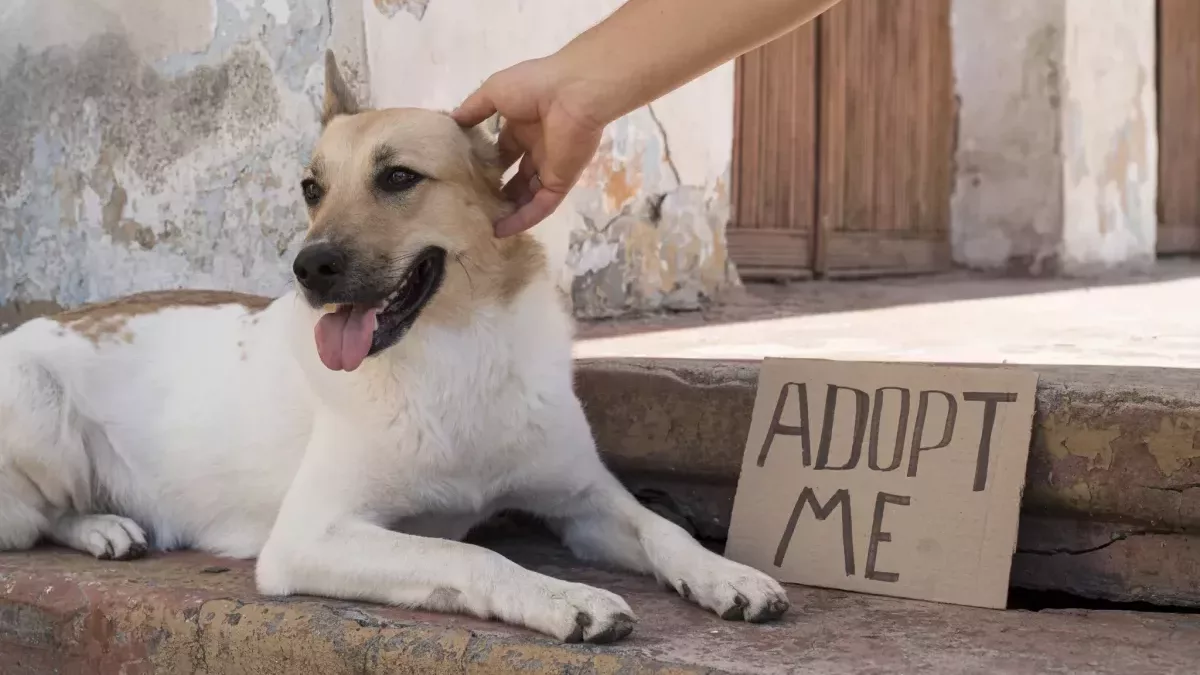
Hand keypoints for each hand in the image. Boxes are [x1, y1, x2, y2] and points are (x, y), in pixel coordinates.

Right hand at [451, 57, 608, 236]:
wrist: (574, 93)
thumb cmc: (534, 86)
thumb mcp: (493, 92)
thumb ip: (473, 109)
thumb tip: (451, 122)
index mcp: (523, 125)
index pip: (502, 150)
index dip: (486, 164)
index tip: (464, 178)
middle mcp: (536, 148)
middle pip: (514, 176)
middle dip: (496, 190)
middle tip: (471, 205)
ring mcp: (550, 167)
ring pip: (526, 195)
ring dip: (507, 209)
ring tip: (481, 224)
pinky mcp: (560, 183)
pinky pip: (540, 206)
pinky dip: (522, 220)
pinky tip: (500, 231)